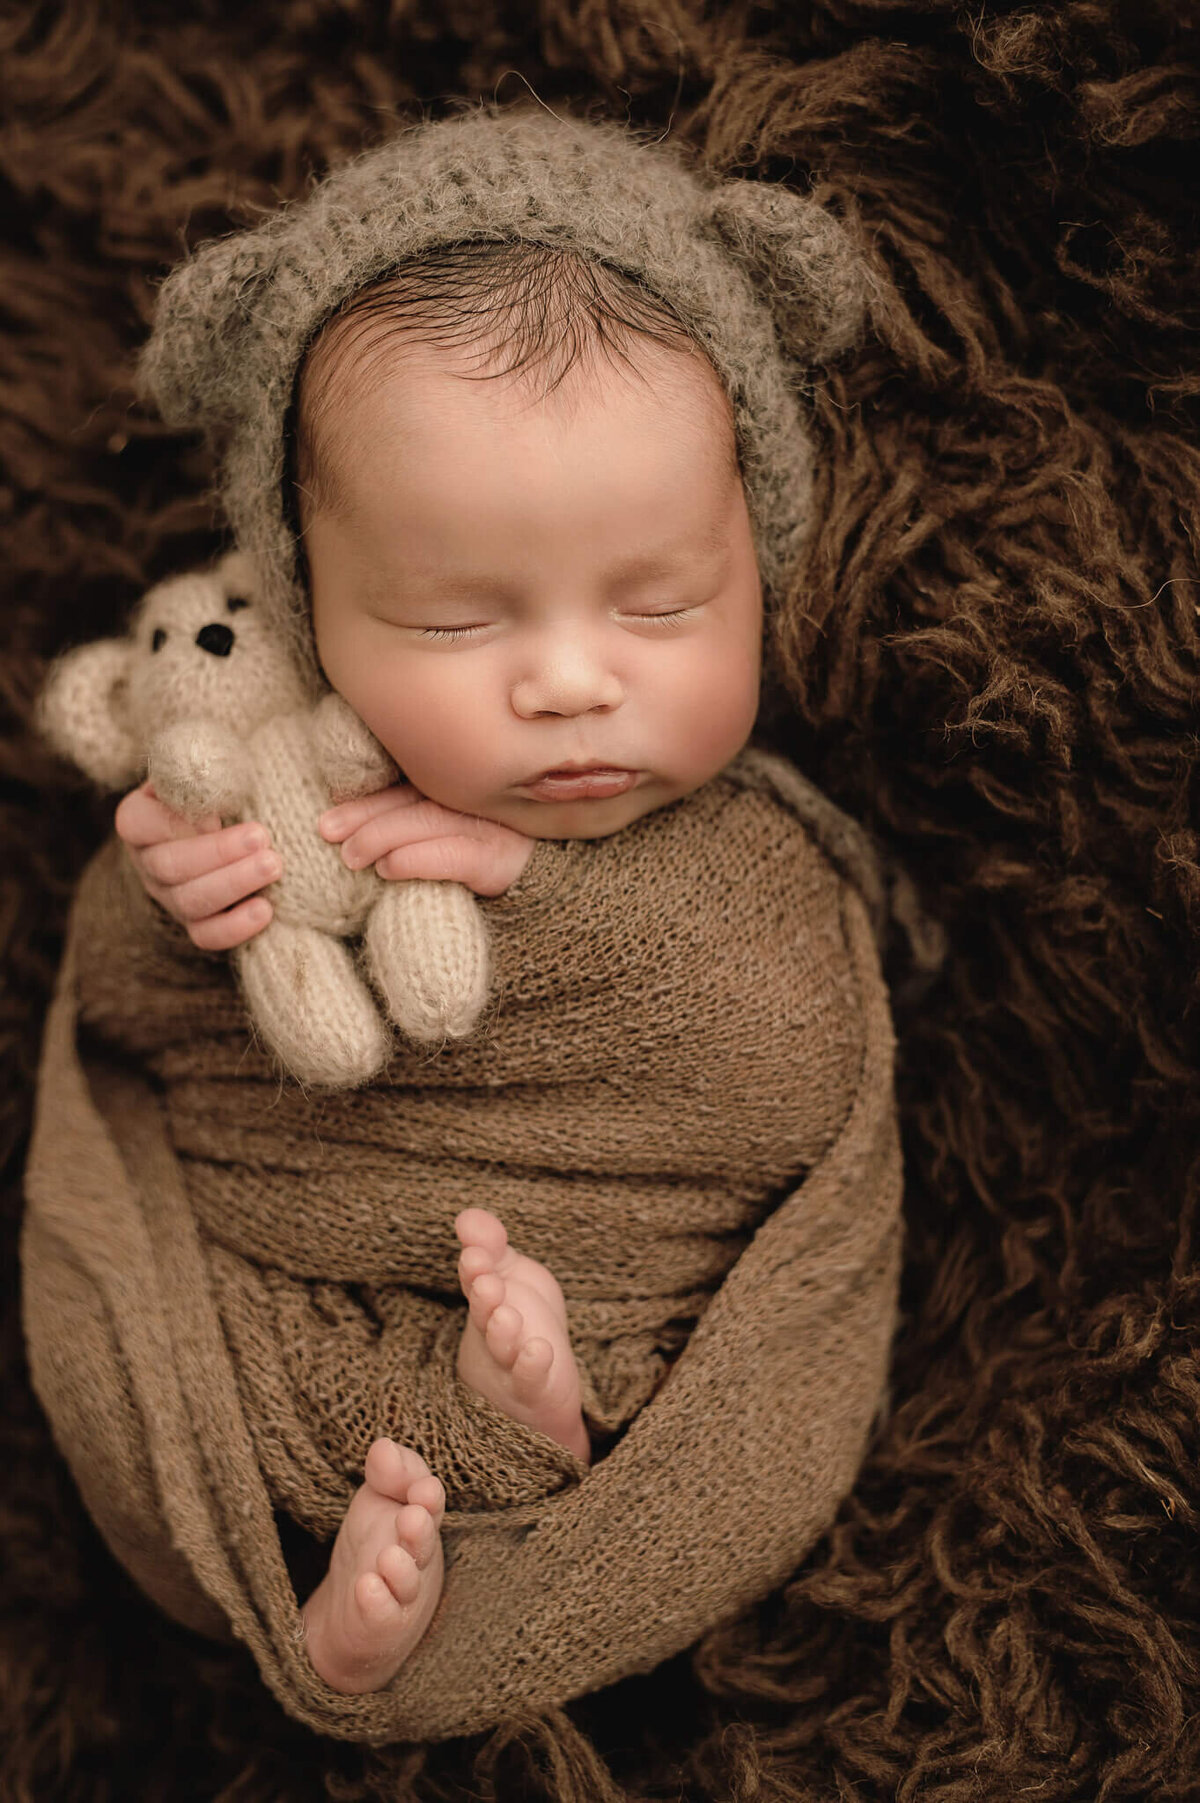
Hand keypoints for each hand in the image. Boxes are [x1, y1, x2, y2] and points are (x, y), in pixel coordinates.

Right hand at [114, 780, 281, 950]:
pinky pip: (207, 936)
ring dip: (234, 884)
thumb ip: (202, 768)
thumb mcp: (206, 770)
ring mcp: (169, 896)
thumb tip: (207, 773)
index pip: (140, 823)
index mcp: (139, 820)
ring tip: (273, 866)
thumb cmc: (216, 788)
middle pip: (170, 866)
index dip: (174, 822)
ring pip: (190, 902)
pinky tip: (266, 910)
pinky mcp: (195, 922)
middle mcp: (148, 862)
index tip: (215, 812)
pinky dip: (236, 928)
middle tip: (262, 838)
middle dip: (218, 853)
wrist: (230, 822)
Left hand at [319, 784, 534, 896]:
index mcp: (461, 790)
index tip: (328, 816)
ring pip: (427, 821)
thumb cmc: (494, 864)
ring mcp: (491, 827)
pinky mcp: (501, 860)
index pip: (406, 788)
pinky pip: (454, 855)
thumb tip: (354, 832)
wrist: (556, 896)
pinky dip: (416, 859)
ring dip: (382, 835)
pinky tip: (388, 868)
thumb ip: (418, 823)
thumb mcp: (456, 834)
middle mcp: (476, 801)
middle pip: (412, 800)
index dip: (366, 800)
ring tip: (350, 855)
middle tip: (327, 831)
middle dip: (365, 815)